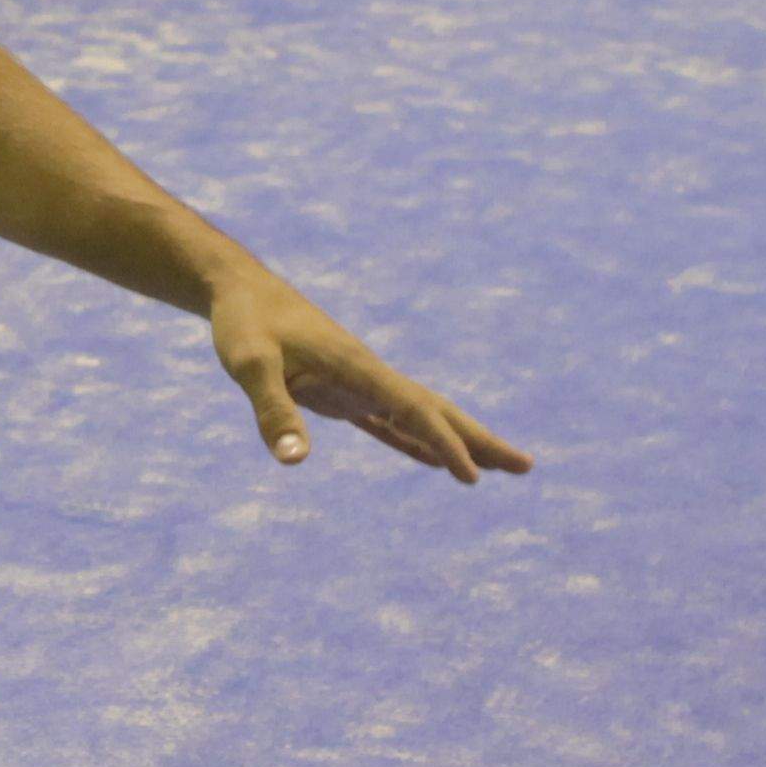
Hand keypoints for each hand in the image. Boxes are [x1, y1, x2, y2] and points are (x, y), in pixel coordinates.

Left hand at [203, 265, 531, 483]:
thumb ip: (272, 410)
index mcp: (357, 367)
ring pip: (421, 417)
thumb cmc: (242, 323)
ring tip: (500, 468)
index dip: (444, 443)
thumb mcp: (249, 364)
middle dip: (480, 440)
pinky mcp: (342, 392)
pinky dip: (417, 443)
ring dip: (459, 442)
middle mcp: (369, 376)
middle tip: (527, 466)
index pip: (412, 410)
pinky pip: (390, 424)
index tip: (473, 476)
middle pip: (436, 412)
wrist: (238, 290)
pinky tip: (436, 461)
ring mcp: (360, 385)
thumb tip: (295, 461)